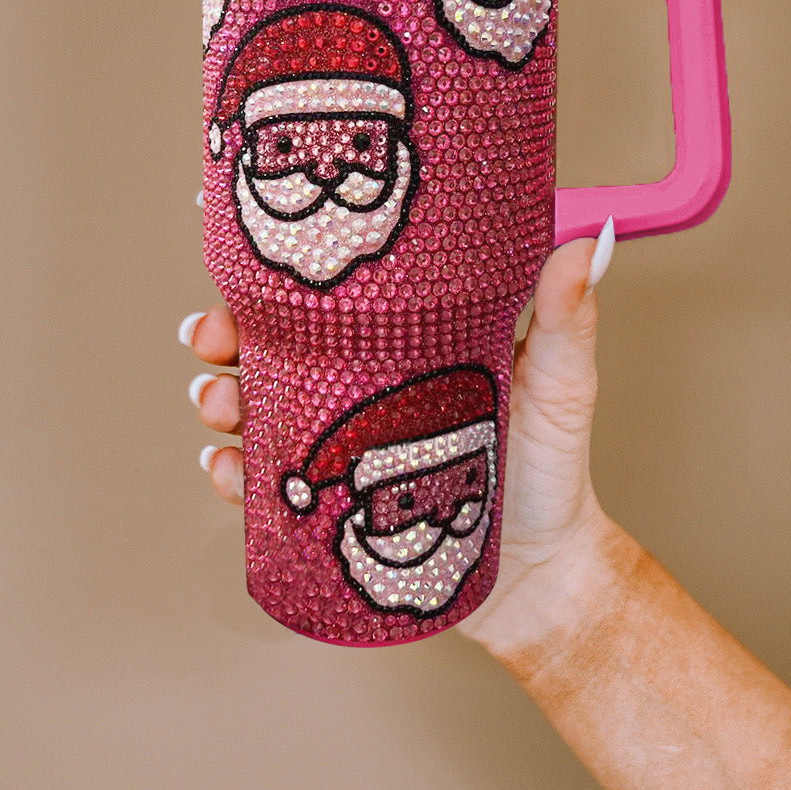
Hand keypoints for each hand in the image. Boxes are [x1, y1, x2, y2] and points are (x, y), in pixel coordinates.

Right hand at [180, 224, 616, 653]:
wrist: (542, 576)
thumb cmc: (554, 468)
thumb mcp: (562, 383)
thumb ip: (567, 318)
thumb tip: (580, 245)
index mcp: (403, 336)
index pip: (334, 282)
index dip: (277, 253)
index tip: (223, 213)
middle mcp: (359, 382)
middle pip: (270, 339)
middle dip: (222, 329)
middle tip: (210, 334)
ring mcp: (337, 441)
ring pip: (252, 404)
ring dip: (218, 396)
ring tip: (219, 402)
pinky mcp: (328, 503)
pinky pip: (262, 484)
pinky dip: (232, 474)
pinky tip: (228, 470)